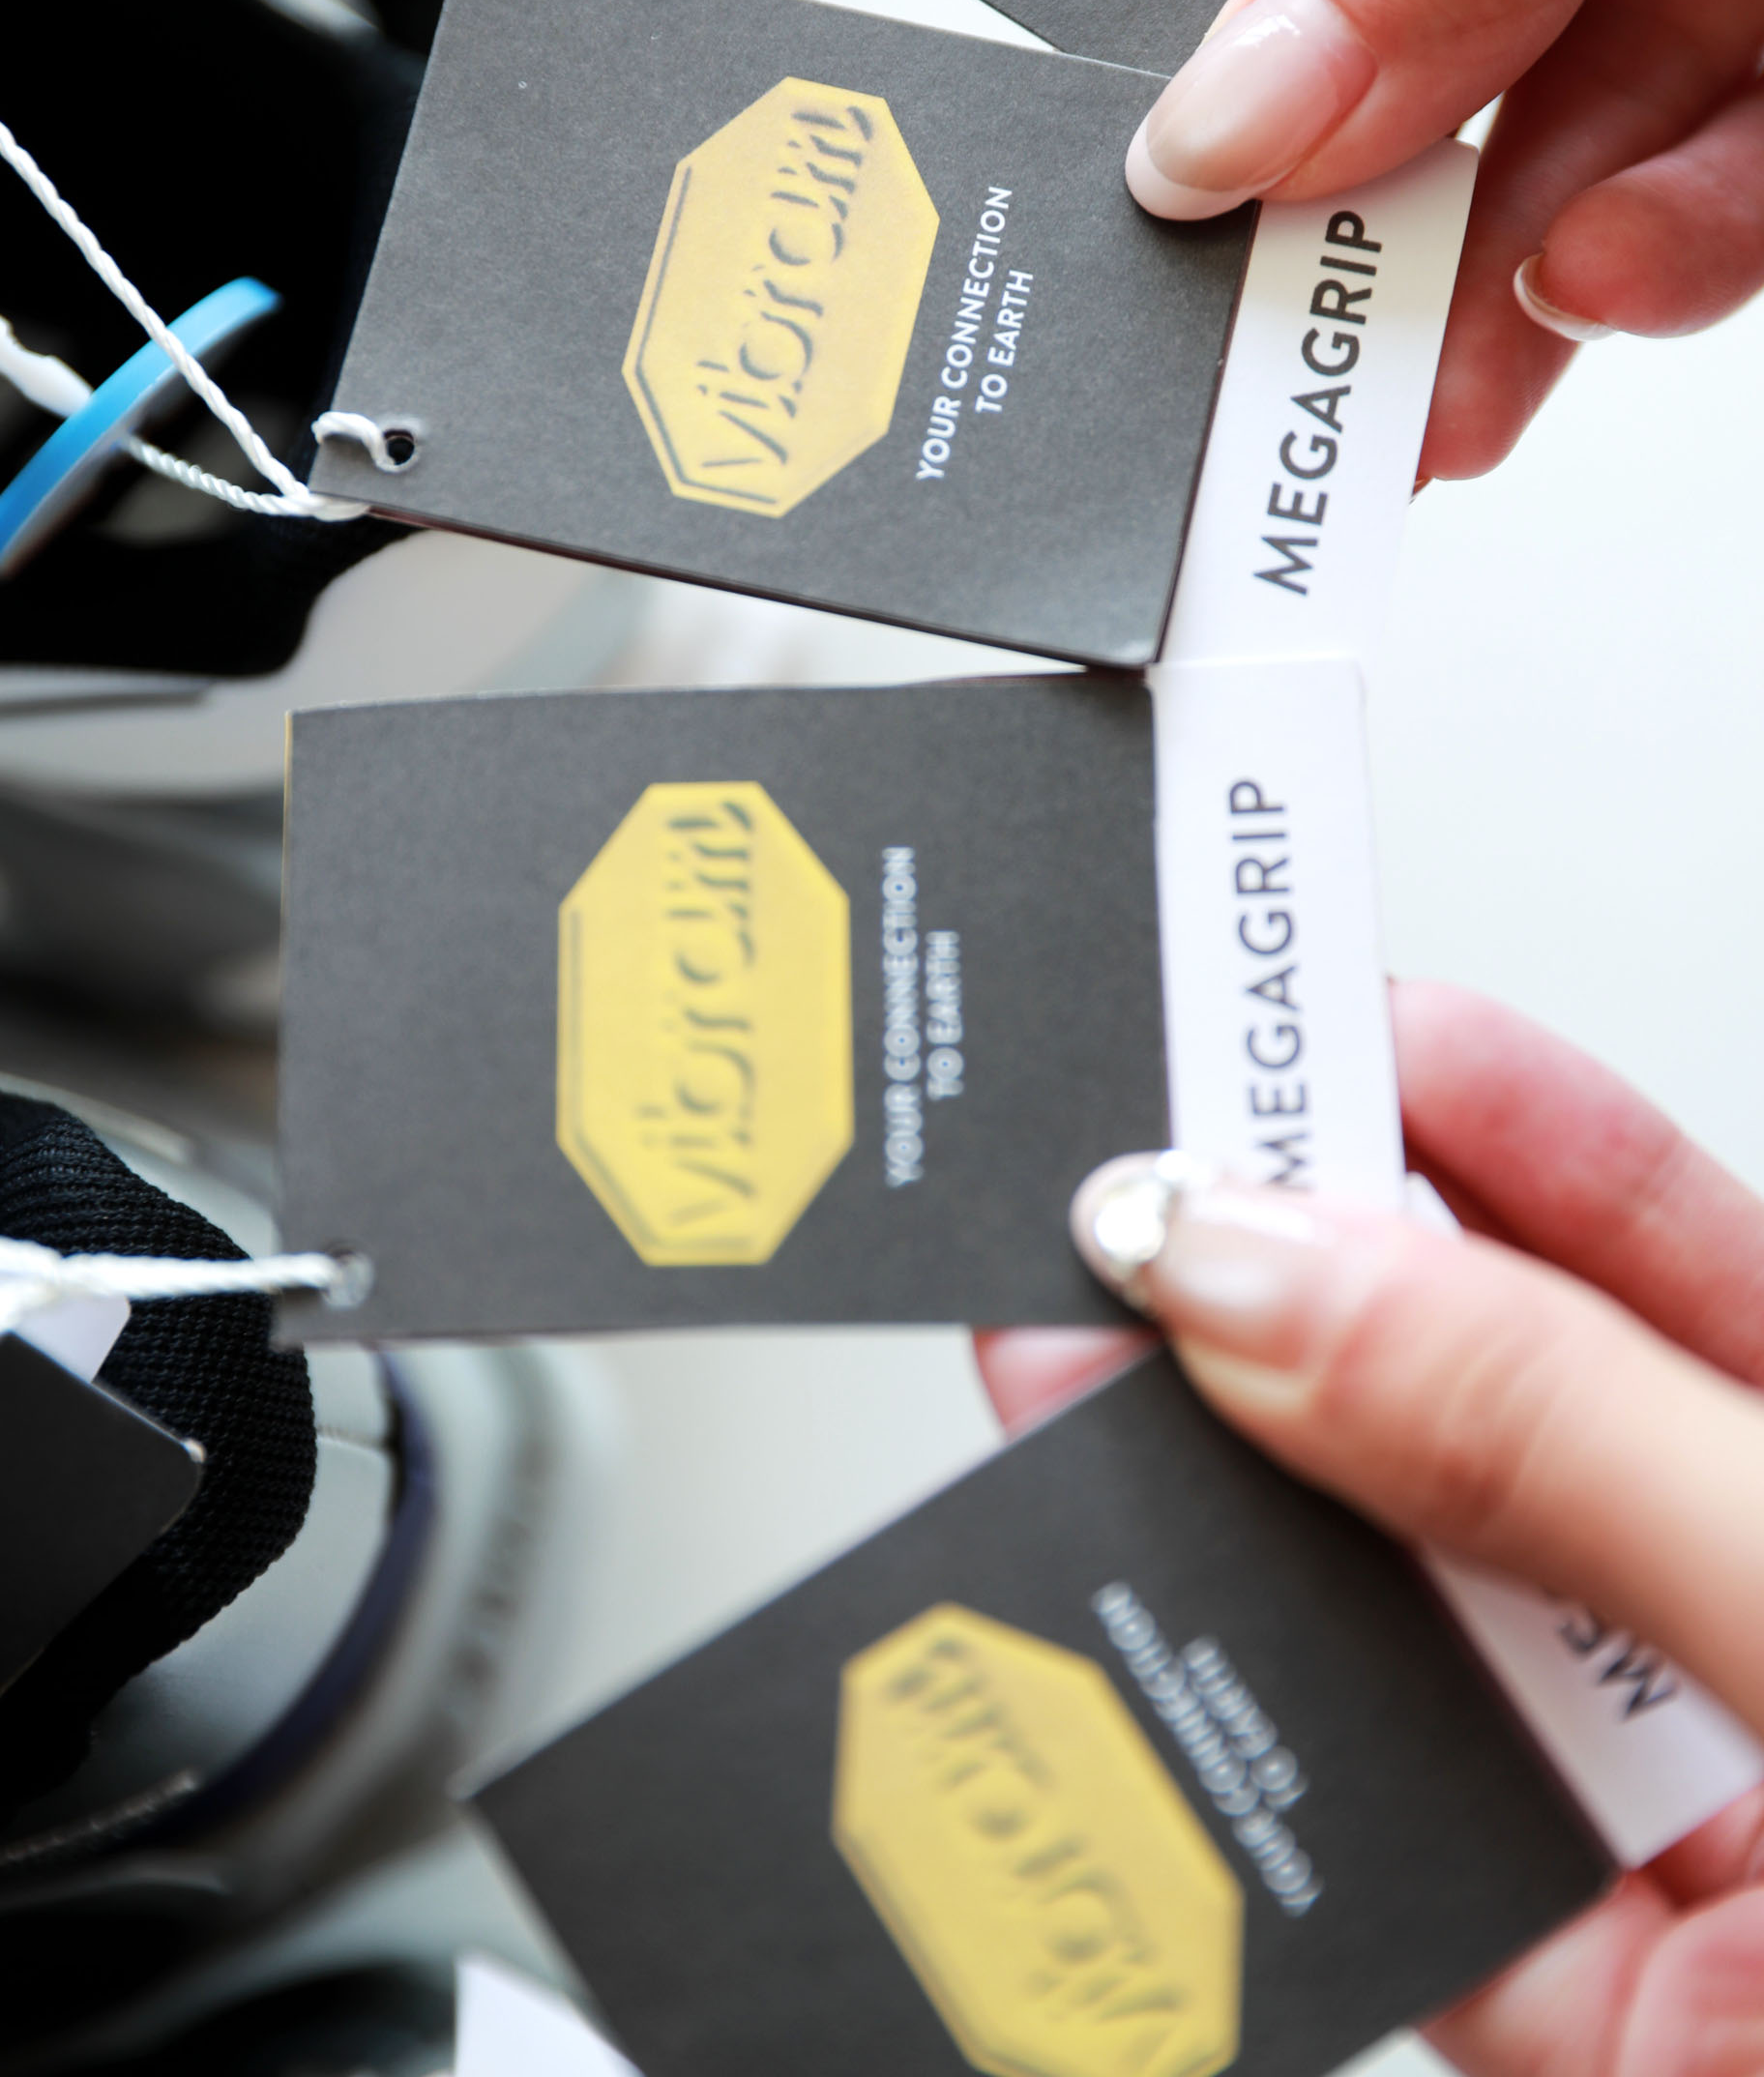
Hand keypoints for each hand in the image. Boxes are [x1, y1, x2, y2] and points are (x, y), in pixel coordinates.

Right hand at [977, 980, 1763, 2072]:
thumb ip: (1572, 1446)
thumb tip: (1293, 1276)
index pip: (1705, 1254)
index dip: (1511, 1117)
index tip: (1324, 1014)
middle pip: (1534, 1420)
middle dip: (1331, 1294)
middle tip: (1155, 1174)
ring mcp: (1722, 1850)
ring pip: (1437, 1628)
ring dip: (1254, 1508)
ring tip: (1095, 1364)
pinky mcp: (1608, 2033)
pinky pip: (1394, 1856)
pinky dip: (1254, 1745)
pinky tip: (1157, 1620)